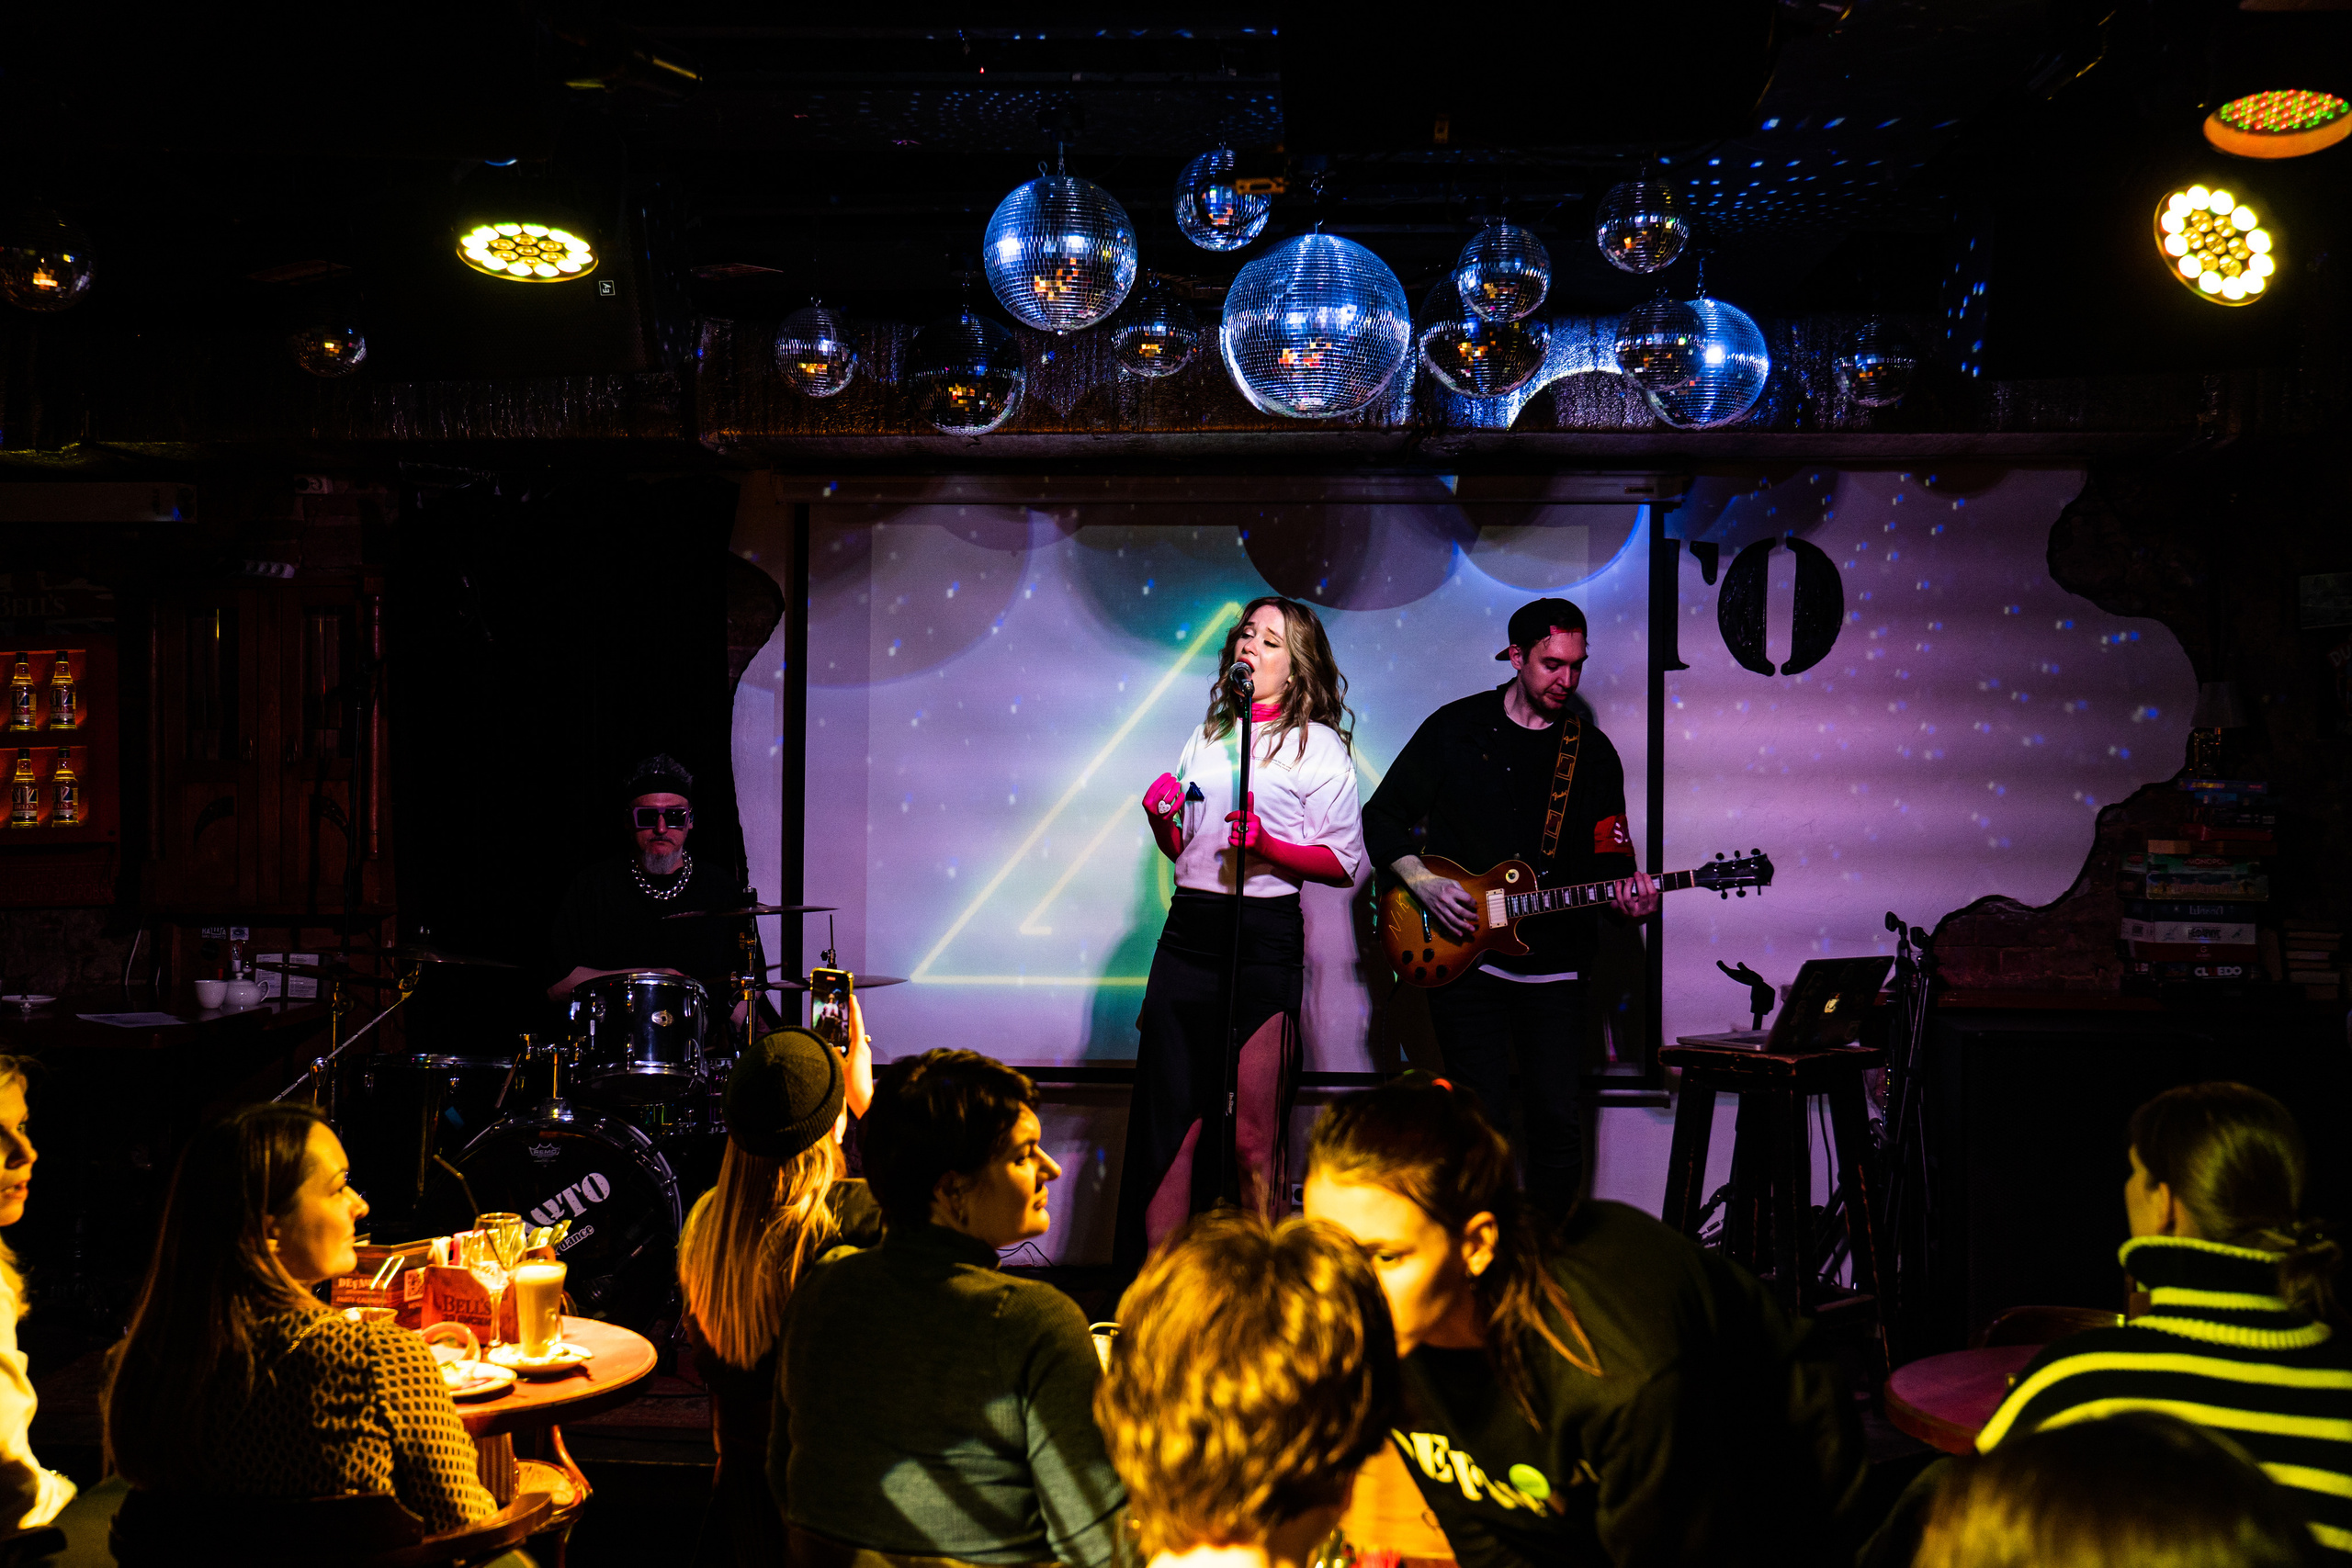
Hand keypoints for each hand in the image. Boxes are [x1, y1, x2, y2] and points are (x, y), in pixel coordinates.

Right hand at [843, 994, 875, 1119]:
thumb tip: (833, 1048)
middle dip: (849, 1019)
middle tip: (843, 1007)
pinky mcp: (862, 1064)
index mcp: (859, 1048)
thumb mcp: (839, 1068)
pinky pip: (852, 1050)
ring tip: (836, 1029)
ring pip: (852, 1041)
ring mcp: (864, 1057)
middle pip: (855, 1030)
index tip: (852, 997)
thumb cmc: (855, 1088)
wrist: (865, 1102)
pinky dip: (845, 1046)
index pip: (856, 1023)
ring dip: (845, 1035)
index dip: (854, 1009)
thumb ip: (835, 1055)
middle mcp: (864, 1050)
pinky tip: (837, 1050)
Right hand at [1142, 773, 1184, 818]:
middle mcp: (1151, 808)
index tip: (1168, 774)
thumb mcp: (1151, 801)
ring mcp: (1159, 814)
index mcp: (1146, 802)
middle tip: (1174, 778)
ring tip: (1178, 784)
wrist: (1158, 827)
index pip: (1154, 787)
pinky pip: (1175, 808)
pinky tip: (1182, 794)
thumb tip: (1167, 779)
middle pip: (1161, 792)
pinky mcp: (1167, 818)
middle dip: (1169, 783)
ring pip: (1168, 799)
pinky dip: (1179, 800)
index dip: (1162, 779)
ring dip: (1174, 790)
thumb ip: (1156, 792)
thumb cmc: (1156, 810)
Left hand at [1224, 792, 1260, 848]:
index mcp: (1255, 819)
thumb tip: (1249, 792)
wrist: (1267, 847)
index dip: (1231, 816)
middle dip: (1235, 828)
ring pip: (1234, 834)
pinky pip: (1234, 841)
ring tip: (1243, 837)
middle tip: (1242, 831)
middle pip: (1235, 825)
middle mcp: (1254, 827)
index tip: (1227, 818)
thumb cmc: (1259, 832)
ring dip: (1235, 836)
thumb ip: (1250, 805)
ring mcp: (1252, 836)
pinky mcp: (1249, 845)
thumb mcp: (1255, 819)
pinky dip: (1232, 841)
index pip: (1240, 814)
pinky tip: (1237, 841)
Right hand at [1399, 860, 1478, 939]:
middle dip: (1471, 916)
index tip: (1475, 904)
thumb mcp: (1451, 882)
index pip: (1466, 898)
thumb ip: (1461, 890)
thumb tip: (1470, 901)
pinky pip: (1445, 923)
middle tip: (1477, 918)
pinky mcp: (1436, 913)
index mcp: (1451, 890)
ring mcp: (1440, 908)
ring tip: (1472, 929)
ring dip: (1464, 926)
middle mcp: (1446, 900)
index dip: (1473, 902)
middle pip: (1461, 911)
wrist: (1422, 884)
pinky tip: (1460, 933)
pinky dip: (1453, 930)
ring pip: (1454, 920)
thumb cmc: (1438, 882)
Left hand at [1610, 870, 1659, 918]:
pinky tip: (1619, 883)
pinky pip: (1618, 900)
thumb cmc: (1644, 909)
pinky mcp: (1622, 912)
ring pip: (1628, 898)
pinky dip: (1618, 890)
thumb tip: (1644, 877)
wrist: (1636, 922)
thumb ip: (1650, 893)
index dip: (1648, 882)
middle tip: (1637, 873)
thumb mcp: (1651, 904)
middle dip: (1639, 881)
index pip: (1652, 894)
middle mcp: (1642, 911)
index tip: (1645, 875)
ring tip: (1630, 878)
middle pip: (1642, 894)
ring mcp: (1632, 912)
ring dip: (1628, 886)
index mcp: (1652, 908)